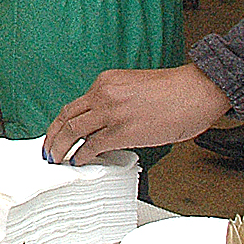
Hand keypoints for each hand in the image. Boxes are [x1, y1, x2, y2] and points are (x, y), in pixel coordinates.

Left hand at [42, 65, 231, 165]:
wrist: (195, 91)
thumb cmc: (174, 91)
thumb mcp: (134, 87)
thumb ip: (115, 102)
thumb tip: (106, 124)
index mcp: (106, 82)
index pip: (75, 105)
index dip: (61, 122)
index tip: (56, 132)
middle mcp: (103, 95)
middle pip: (67, 117)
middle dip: (53, 135)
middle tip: (48, 149)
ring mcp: (111, 113)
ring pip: (73, 131)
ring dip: (61, 147)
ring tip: (58, 158)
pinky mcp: (122, 131)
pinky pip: (92, 146)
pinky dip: (82, 155)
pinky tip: (79, 161)